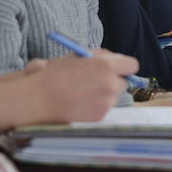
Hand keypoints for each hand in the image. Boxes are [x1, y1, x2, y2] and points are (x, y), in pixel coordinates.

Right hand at [20, 49, 138, 122]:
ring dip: (104, 94)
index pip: (131, 65)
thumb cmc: (56, 74)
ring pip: (114, 96)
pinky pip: (104, 108)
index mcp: (105, 65)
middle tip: (101, 81)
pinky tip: (79, 103)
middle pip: (124, 82)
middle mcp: (110, 83)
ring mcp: (107, 101)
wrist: (40, 98)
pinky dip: (96, 105)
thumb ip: (100, 57)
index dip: (124, 67)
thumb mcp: (79, 56)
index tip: (118, 68)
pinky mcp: (100, 115)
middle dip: (115, 81)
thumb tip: (116, 59)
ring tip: (82, 92)